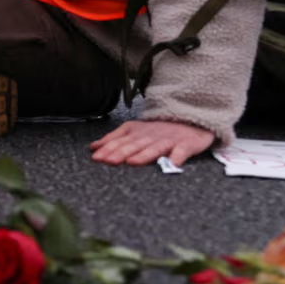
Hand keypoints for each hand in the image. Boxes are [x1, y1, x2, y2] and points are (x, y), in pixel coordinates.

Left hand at [89, 120, 215, 166]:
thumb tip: (93, 147)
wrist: (190, 121)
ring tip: (133, 162)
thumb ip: (113, 138)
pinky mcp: (186, 144)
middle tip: (109, 161)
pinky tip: (174, 163)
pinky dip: (178, 156)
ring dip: (144, 155)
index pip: (120, 141)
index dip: (108, 149)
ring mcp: (168, 140)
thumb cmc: (159, 130)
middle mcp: (150, 136)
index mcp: (137, 132)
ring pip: (154, 148)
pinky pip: (182, 151)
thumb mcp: (134, 130)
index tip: (96, 157)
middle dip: (120, 153)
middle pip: (134, 145)